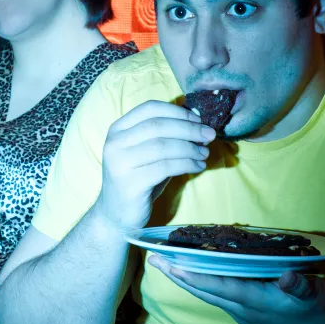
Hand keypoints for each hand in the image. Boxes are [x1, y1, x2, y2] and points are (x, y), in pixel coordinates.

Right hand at [94, 101, 215, 232]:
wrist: (116, 214)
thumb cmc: (138, 179)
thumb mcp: (148, 153)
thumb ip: (166, 136)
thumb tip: (197, 120)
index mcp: (118, 129)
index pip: (150, 108)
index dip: (177, 112)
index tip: (198, 120)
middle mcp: (115, 143)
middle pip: (158, 126)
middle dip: (189, 129)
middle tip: (209, 135)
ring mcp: (120, 163)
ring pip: (162, 146)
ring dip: (189, 148)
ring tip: (204, 153)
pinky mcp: (130, 183)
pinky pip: (165, 167)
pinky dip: (186, 165)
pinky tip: (198, 167)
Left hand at [149, 256, 324, 323]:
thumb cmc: (318, 311)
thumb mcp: (313, 294)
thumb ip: (298, 286)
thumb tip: (287, 276)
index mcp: (254, 301)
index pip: (217, 286)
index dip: (194, 275)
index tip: (171, 263)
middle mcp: (243, 307)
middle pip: (203, 289)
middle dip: (178, 274)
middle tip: (154, 259)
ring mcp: (243, 310)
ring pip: (207, 292)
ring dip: (186, 278)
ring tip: (166, 263)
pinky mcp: (248, 309)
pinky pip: (217, 293)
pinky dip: (202, 281)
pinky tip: (196, 272)